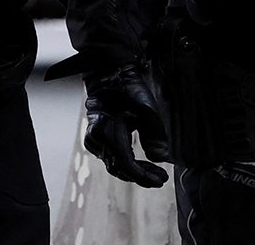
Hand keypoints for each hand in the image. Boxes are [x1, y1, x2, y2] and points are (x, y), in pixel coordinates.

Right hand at [83, 63, 169, 187]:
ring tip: (154, 173)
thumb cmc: (127, 88)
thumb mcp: (146, 106)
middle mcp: (95, 137)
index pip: (124, 162)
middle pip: (119, 167)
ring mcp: (93, 139)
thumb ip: (154, 132)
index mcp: (105, 128)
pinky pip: (111, 158)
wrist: (111, 75)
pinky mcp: (96, 140)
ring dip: (134, 172)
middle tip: (160, 178)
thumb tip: (160, 157)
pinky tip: (141, 165)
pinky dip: (126, 164)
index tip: (160, 179)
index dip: (143, 175)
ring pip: (114, 165)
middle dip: (141, 176)